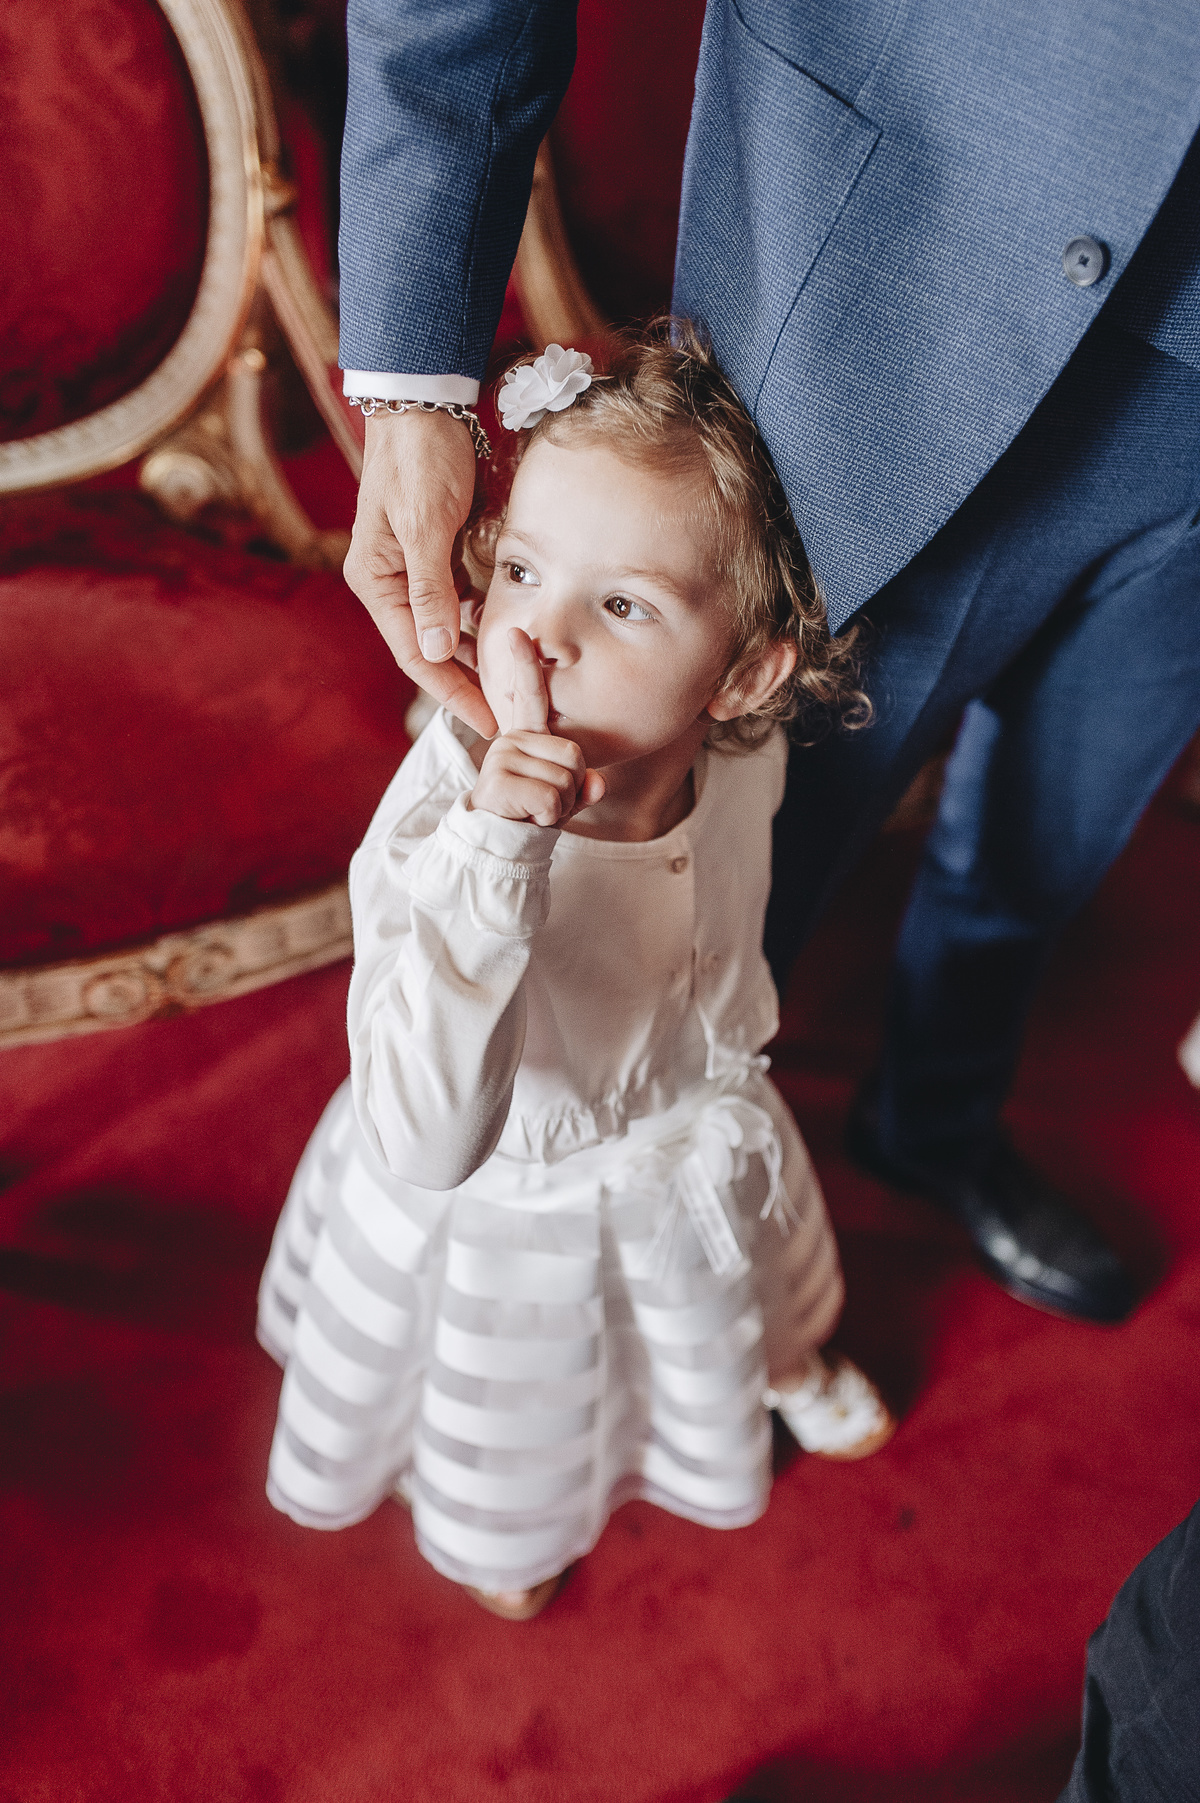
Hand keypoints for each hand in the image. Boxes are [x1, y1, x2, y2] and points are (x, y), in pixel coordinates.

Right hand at [343, 407, 498, 737]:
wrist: (423, 403)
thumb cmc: (419, 458)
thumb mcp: (426, 524)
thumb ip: (431, 589)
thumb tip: (434, 649)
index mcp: (375, 582)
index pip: (415, 654)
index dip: (452, 692)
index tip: (489, 721)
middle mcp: (390, 583)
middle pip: (431, 650)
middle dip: (467, 682)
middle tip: (511, 713)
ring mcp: (413, 570)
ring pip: (447, 629)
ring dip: (476, 655)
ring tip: (515, 684)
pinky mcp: (437, 554)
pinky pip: (460, 602)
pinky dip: (481, 622)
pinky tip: (508, 637)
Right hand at [471, 630, 605, 826]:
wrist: (493, 847)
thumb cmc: (529, 816)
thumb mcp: (563, 798)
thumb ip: (583, 787)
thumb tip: (599, 784)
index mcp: (525, 735)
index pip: (531, 695)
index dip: (525, 663)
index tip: (517, 633)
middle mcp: (510, 738)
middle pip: (575, 755)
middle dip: (572, 788)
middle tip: (545, 802)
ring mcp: (502, 757)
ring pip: (566, 780)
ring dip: (561, 806)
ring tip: (534, 811)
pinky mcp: (498, 781)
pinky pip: (551, 800)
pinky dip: (550, 818)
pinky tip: (528, 818)